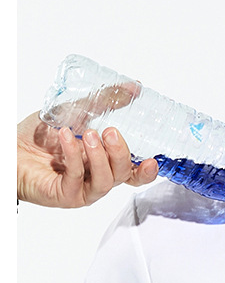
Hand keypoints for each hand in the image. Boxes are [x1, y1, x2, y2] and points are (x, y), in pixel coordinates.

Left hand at [17, 112, 157, 207]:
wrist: (10, 147)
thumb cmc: (41, 135)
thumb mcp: (78, 110)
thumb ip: (107, 101)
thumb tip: (135, 87)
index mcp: (105, 162)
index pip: (133, 173)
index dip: (147, 171)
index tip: (153, 160)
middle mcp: (97, 178)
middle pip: (123, 175)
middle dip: (121, 152)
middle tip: (110, 132)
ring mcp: (82, 189)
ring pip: (106, 181)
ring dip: (100, 156)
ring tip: (87, 134)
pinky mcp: (65, 195)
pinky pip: (78, 178)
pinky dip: (74, 156)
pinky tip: (65, 138)